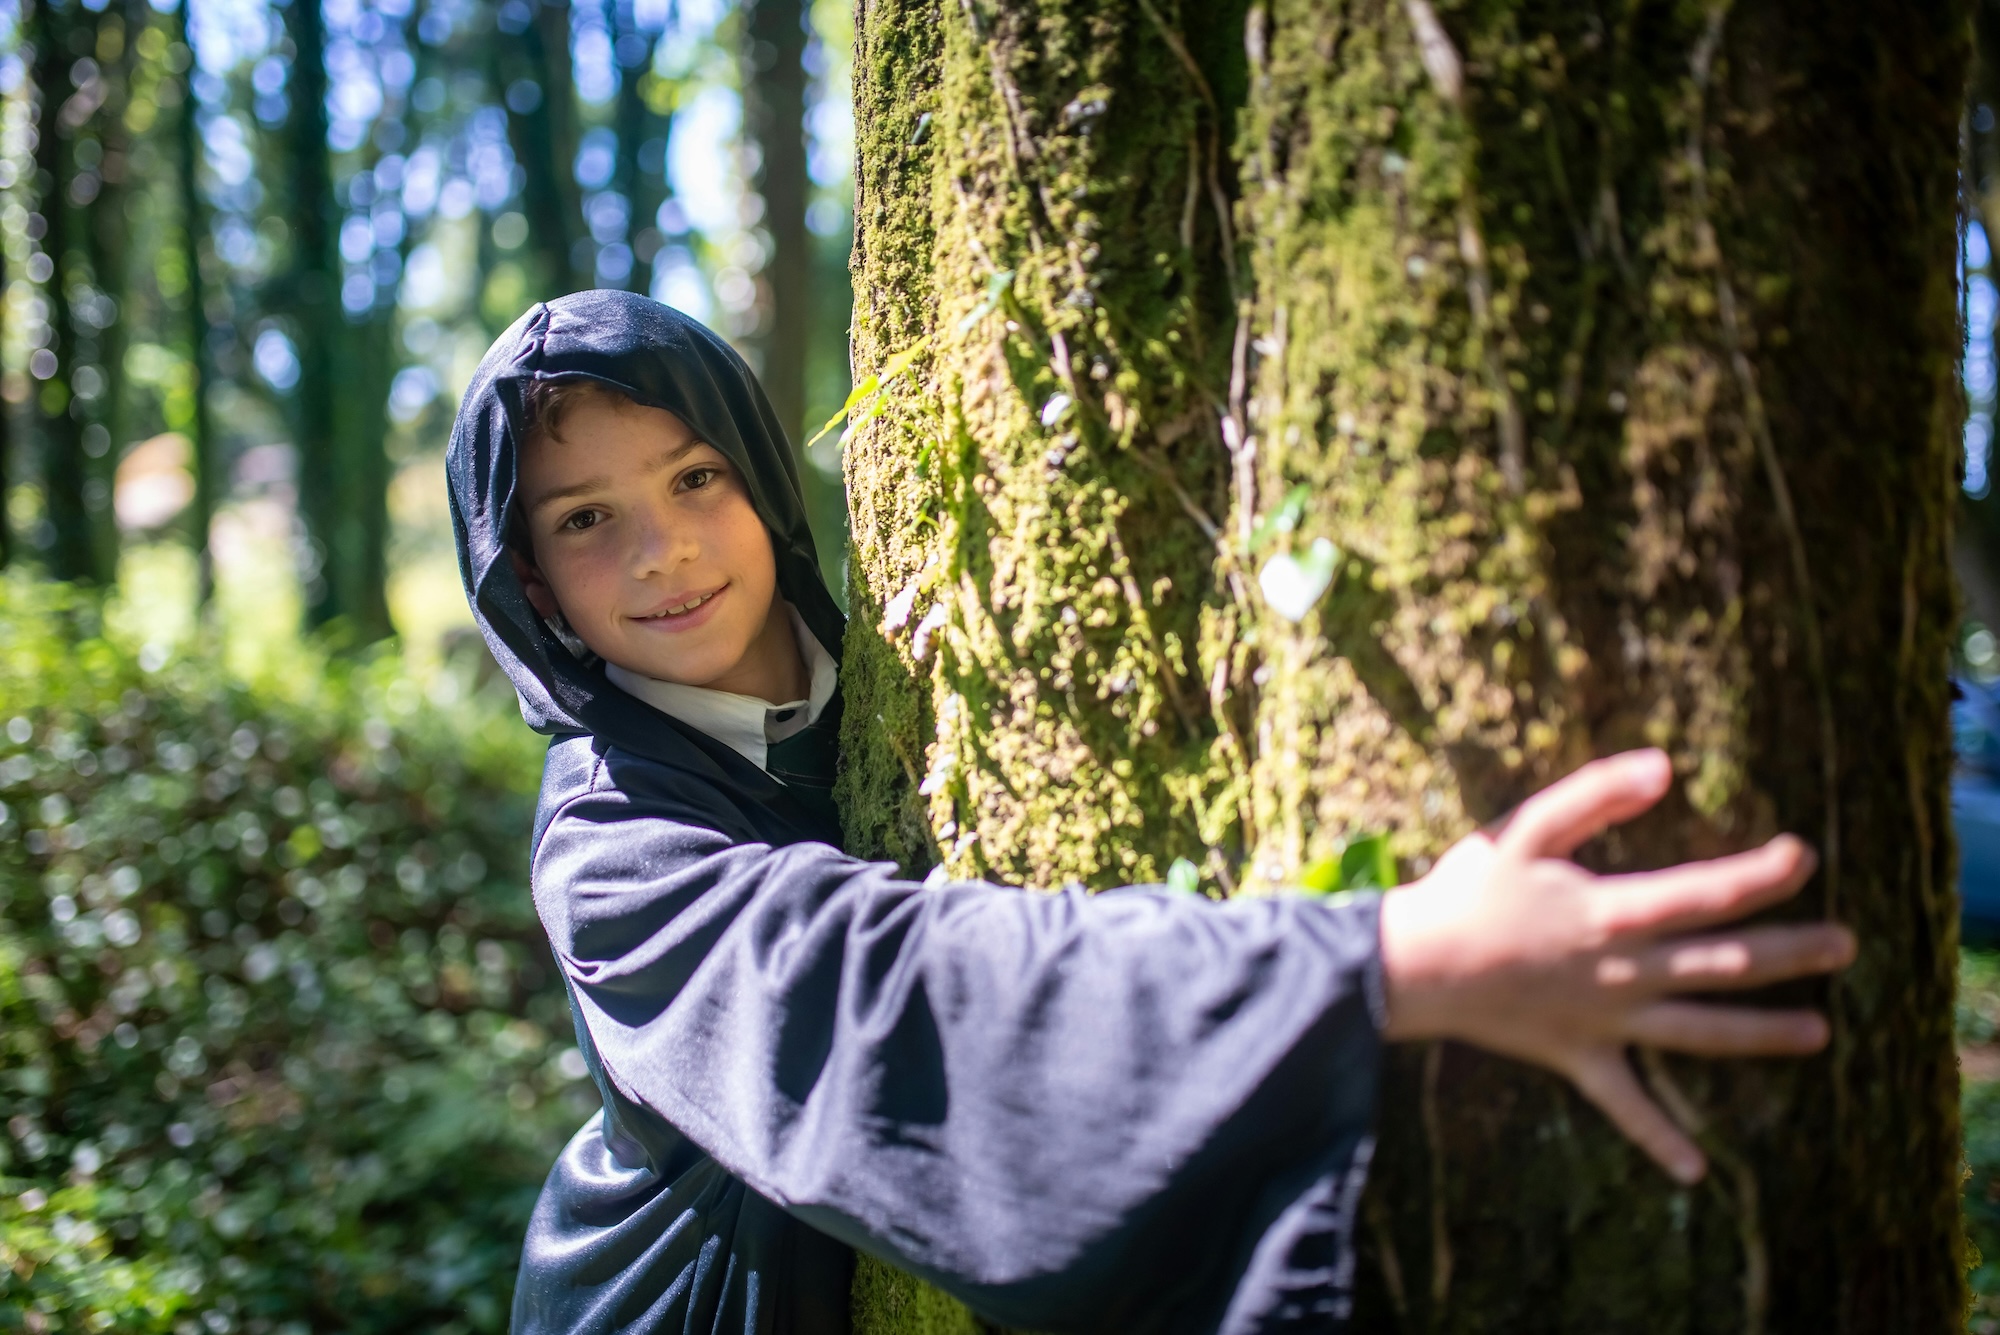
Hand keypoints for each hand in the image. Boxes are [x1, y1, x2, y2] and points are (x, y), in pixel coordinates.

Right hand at [1377, 748, 1851, 1184]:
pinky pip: (1625, 1104)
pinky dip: (1659, 1138)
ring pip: (1698, 1032)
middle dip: (1790, 954)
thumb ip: (1593, 795)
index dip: (1760, 875)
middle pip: (1723, 964)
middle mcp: (1623, 972)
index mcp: (1613, 913)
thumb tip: (1662, 767)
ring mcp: (1606, 1020)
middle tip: (1846, 946)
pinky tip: (1697, 1172)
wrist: (1413, 966)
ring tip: (1819, 1034)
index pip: (1706, 893)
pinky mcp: (1579, 1056)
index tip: (1803, 856)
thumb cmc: (1466, 892)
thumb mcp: (1524, 828)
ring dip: (1761, 1034)